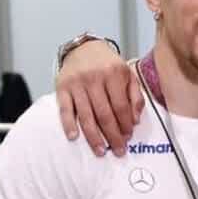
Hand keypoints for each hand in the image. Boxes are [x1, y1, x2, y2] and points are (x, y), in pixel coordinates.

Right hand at [55, 39, 141, 156]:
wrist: (84, 47)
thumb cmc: (108, 65)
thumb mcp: (128, 75)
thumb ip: (135, 96)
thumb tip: (135, 120)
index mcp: (114, 74)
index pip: (121, 106)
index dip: (125, 125)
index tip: (128, 138)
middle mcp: (94, 78)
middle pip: (104, 114)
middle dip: (112, 135)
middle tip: (118, 150)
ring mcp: (76, 84)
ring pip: (86, 115)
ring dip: (93, 136)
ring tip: (100, 151)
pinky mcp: (62, 87)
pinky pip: (65, 109)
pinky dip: (68, 124)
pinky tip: (74, 137)